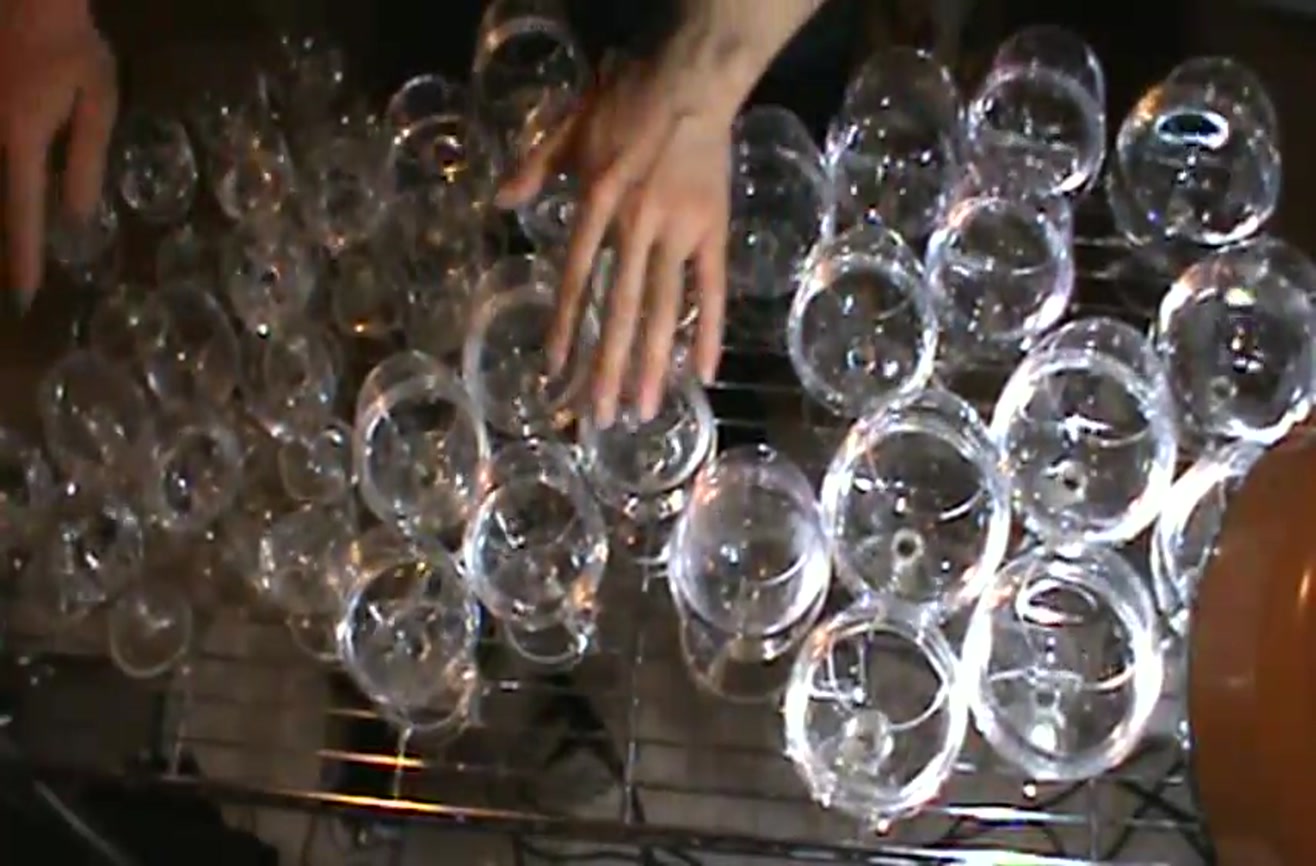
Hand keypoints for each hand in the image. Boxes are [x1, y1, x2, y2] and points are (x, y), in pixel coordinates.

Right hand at [0, 0, 116, 308]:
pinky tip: (14, 197)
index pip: (21, 213)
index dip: (23, 259)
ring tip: (13, 254)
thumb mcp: (98, 102)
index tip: (23, 298)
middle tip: (14, 292)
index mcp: (18, 139)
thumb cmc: (71, 45)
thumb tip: (77, 217)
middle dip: (4, 245)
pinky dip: (4, 187)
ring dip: (5, 216)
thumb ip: (86, 160)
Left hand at [496, 50, 737, 427]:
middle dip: (610, 367)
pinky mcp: (713, 232)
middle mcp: (636, 227)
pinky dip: (709, 331)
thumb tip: (501, 201)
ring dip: (654, 363)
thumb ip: (533, 167)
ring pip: (664, 309)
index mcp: (597, 205)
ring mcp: (679, 233)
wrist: (691, 80)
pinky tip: (705, 374)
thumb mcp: (567, 128)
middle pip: (620, 309)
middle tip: (600, 417)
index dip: (567, 326)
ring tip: (645, 411)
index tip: (556, 371)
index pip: (577, 279)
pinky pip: (712, 290)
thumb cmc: (626, 102)